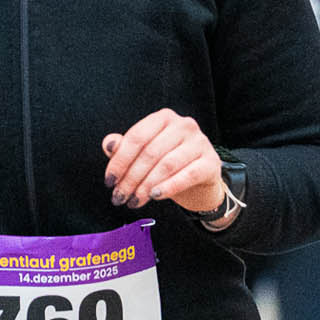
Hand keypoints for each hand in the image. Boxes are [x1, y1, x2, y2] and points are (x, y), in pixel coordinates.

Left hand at [101, 109, 223, 213]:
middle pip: (150, 153)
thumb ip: (124, 148)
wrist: (200, 180)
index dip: (119, 161)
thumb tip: (108, 144)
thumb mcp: (144, 154)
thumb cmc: (167, 163)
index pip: (137, 137)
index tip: (109, 181)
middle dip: (131, 178)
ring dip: (146, 186)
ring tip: (134, 201)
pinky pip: (187, 175)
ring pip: (166, 165)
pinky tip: (155, 196)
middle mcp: (184, 125)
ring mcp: (200, 142)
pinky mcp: (211, 162)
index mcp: (164, 118)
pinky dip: (169, 187)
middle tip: (120, 197)